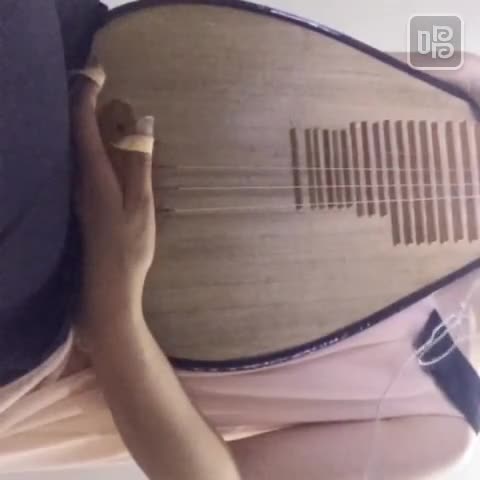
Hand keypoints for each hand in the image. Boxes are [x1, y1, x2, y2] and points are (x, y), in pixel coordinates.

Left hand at [71, 62, 155, 308]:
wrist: (108, 286)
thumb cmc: (128, 247)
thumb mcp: (141, 204)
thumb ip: (141, 162)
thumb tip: (144, 121)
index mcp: (93, 174)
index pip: (81, 122)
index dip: (86, 92)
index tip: (98, 70)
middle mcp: (79, 179)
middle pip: (72, 129)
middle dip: (82, 100)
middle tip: (99, 80)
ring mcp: (79, 192)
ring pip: (76, 146)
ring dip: (85, 121)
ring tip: (103, 105)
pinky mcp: (84, 203)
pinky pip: (83, 161)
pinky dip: (91, 143)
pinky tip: (104, 147)